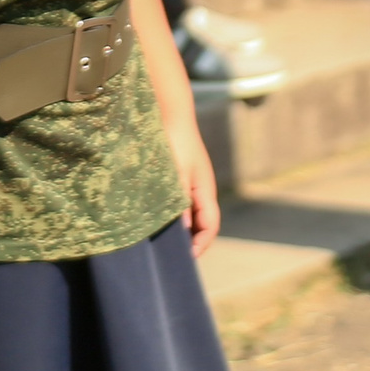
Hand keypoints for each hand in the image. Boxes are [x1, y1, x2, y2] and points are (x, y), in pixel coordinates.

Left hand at [170, 122, 221, 256]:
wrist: (170, 112)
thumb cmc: (174, 141)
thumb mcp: (176, 173)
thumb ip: (179, 201)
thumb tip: (182, 230)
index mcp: (205, 190)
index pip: (210, 225)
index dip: (201, 243)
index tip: (188, 258)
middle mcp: (202, 188)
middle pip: (203, 222)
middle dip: (193, 240)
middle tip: (176, 257)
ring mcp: (192, 181)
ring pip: (192, 212)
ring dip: (184, 228)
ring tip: (167, 242)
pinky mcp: (181, 174)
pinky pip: (182, 202)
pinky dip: (176, 214)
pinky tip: (160, 218)